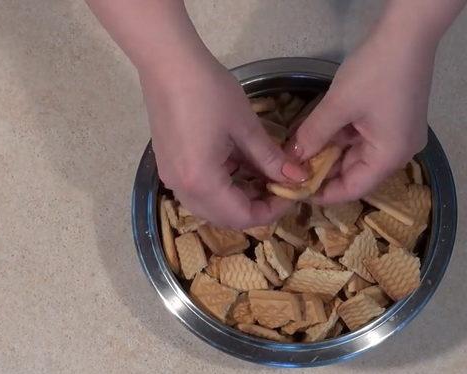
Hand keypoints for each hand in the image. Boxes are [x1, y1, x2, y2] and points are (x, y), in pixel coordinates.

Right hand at [140, 54, 307, 227]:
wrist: (168, 63)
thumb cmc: (208, 91)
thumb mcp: (246, 127)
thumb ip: (271, 159)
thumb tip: (298, 178)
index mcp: (202, 182)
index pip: (243, 217)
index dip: (273, 210)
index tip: (293, 192)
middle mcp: (183, 189)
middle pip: (226, 217)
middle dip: (257, 207)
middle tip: (281, 185)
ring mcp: (172, 178)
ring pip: (212, 206)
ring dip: (240, 197)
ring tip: (266, 175)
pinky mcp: (170, 166)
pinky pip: (200, 190)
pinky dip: (224, 186)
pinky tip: (243, 166)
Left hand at [293, 28, 436, 203]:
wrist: (408, 34)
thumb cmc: (375, 72)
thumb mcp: (338, 105)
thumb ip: (313, 134)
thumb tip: (292, 157)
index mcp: (390, 156)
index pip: (354, 189)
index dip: (324, 193)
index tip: (297, 190)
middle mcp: (400, 152)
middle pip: (357, 172)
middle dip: (325, 169)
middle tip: (294, 167)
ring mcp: (400, 135)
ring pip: (359, 154)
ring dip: (332, 151)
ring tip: (302, 149)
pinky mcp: (396, 120)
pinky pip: (367, 138)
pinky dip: (344, 137)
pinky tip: (321, 132)